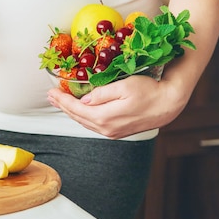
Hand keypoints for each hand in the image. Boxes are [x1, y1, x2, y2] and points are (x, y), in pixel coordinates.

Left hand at [47, 74, 187, 138]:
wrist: (168, 104)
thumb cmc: (148, 91)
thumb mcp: (123, 86)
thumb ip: (101, 94)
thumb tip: (84, 100)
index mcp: (105, 117)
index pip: (76, 109)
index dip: (62, 100)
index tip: (51, 92)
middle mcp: (106, 128)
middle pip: (77, 117)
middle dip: (62, 106)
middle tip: (51, 96)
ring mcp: (112, 132)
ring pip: (84, 122)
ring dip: (71, 112)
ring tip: (60, 102)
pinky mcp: (117, 132)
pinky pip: (93, 124)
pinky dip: (82, 116)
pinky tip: (78, 110)